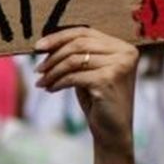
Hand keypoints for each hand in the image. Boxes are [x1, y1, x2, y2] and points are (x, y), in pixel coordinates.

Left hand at [34, 28, 138, 149]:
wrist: (112, 131)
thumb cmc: (98, 99)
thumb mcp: (88, 71)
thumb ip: (77, 54)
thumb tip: (45, 42)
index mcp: (123, 47)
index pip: (85, 32)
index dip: (58, 37)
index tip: (37, 46)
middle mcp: (125, 54)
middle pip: (78, 44)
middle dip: (53, 56)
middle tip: (38, 69)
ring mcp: (119, 67)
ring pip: (74, 60)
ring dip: (52, 72)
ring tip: (42, 81)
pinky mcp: (108, 81)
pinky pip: (73, 76)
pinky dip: (57, 82)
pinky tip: (50, 89)